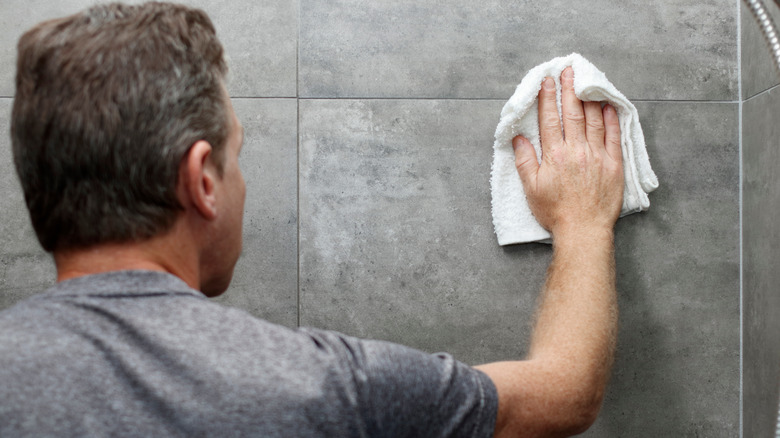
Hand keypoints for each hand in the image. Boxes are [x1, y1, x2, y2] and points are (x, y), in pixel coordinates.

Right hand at [513, 67, 623, 236]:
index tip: (547, 81)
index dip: (548, 98)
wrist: (583, 230)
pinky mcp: (614, 164)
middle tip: (568, 71)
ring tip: (586, 81)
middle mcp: (577, 150)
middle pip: (572, 113)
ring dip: (589, 98)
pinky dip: (612, 119)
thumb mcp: (531, 189)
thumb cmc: (555, 212)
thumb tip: (519, 139)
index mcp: (555, 155)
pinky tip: (609, 106)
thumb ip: (525, 161)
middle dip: (569, 89)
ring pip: (593, 120)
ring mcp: (597, 156)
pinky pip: (614, 136)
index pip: (550, 119)